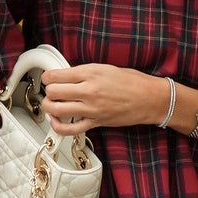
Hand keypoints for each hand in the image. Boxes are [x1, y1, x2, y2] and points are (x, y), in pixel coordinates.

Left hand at [41, 64, 167, 135]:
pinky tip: (56, 120)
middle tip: (52, 90)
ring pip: (56, 109)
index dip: (47, 76)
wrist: (149, 98)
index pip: (56, 75)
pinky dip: (58, 126)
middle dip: (48, 91)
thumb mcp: (105, 68)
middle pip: (53, 92)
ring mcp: (91, 109)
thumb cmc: (132, 82)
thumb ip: (84, 72)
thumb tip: (65, 75)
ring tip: (52, 104)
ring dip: (49, 106)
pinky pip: (70, 129)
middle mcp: (89, 91)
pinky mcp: (95, 122)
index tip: (48, 77)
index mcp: (91, 73)